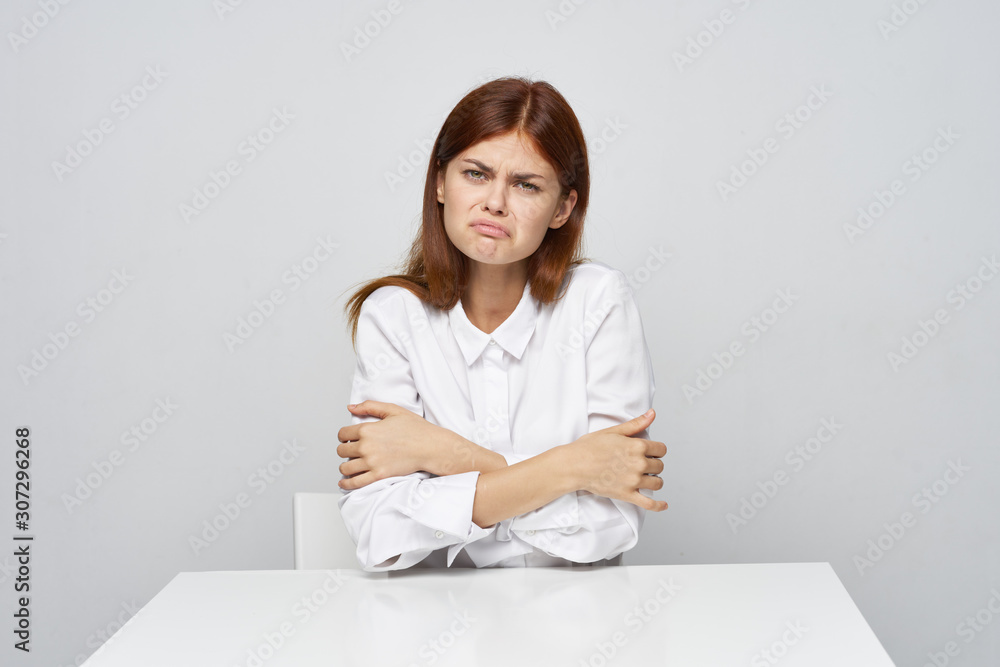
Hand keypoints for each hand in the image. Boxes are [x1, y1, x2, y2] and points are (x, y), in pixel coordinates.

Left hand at [336, 401, 473, 489]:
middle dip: (345, 450)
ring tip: (350, 465)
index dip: (344, 436)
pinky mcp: (379, 476)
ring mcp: (372, 463)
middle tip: (352, 451)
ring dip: (345, 466)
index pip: (342, 434)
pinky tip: (345, 482)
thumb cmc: (416, 429)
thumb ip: (370, 406)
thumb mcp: (393, 410)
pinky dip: (347, 483)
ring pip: (345, 467)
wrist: (430, 447)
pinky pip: (355, 482)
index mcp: (367, 429)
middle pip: (342, 450)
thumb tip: (351, 407)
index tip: (348, 438)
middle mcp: (366, 447)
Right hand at [566, 409, 666, 510]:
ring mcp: (633, 481)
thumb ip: (636, 424)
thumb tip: (652, 414)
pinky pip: (649, 504)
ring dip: (654, 480)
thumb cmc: (589, 447)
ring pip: (657, 483)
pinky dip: (659, 506)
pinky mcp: (626, 495)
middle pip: (660, 466)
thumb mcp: (613, 431)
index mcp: (637, 446)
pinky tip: (663, 504)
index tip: (650, 452)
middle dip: (653, 464)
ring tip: (647, 478)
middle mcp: (638, 464)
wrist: (574, 465)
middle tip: (642, 464)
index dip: (656, 450)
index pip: (661, 450)